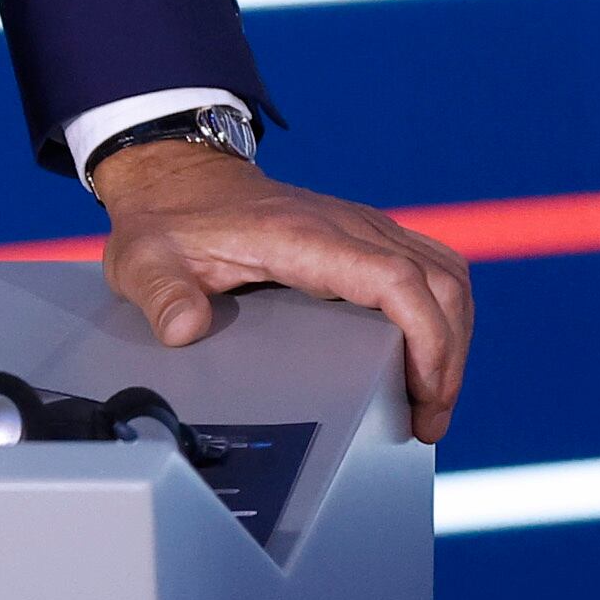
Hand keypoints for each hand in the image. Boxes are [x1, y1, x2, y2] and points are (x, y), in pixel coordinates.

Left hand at [90, 139, 474, 443]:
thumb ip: (162, 294)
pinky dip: (442, 314)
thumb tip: (184, 329)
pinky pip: (429, 266)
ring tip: (432, 400)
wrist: (177, 178)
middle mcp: (345, 225)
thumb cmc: (167, 224)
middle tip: (429, 421)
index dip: (427, 339)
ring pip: (445, 272)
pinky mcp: (364, 235)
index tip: (424, 395)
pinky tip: (427, 357)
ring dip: (453, 337)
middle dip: (449, 356)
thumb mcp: (145, 261)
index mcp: (303, 237)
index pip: (396, 279)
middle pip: (439, 281)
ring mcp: (360, 226)